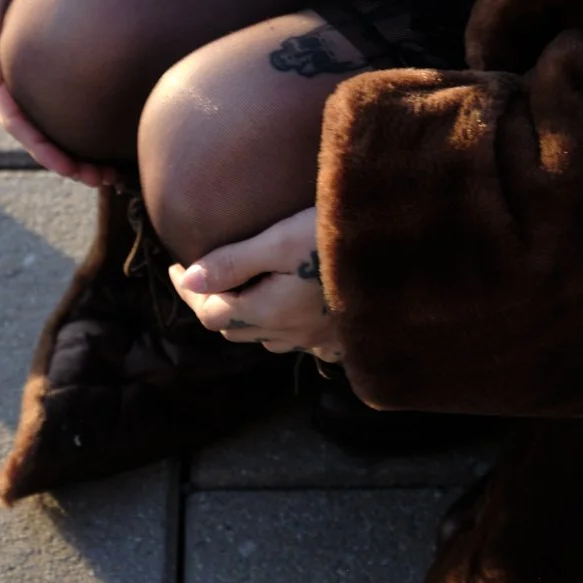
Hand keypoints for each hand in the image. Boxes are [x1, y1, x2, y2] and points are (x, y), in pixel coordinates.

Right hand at [0, 0, 119, 187]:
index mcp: (0, 66)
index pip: (19, 121)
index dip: (44, 149)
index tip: (73, 169)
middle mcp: (19, 76)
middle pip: (40, 133)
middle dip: (69, 162)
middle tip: (107, 180)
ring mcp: (39, 71)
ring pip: (57, 123)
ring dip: (80, 153)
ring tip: (115, 173)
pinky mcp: (58, 61)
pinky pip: (71, 100)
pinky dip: (90, 125)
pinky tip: (115, 137)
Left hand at [169, 208, 341, 361]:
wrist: (406, 259)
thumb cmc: (340, 240)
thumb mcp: (282, 240)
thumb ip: (233, 260)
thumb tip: (187, 276)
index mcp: (269, 312)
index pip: (211, 313)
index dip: (188, 292)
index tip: (176, 266)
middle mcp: (292, 334)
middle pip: (237, 329)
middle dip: (216, 304)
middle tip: (206, 274)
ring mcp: (321, 340)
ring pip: (269, 338)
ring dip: (250, 318)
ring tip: (246, 288)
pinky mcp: (346, 338)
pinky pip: (305, 342)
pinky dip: (288, 328)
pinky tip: (296, 310)